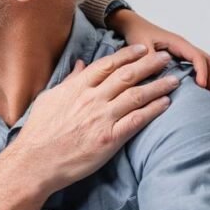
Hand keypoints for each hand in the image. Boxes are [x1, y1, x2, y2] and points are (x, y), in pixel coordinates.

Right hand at [14, 45, 178, 194]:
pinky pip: (137, 120)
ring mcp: (102, 118)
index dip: (128, 55)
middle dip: (149, 64)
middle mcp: (92, 99)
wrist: (35, 161)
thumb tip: (81, 64)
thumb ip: (69, 80)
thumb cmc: (39, 132)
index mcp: (77, 88)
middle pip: (127, 76)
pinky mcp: (110, 138)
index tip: (142, 48)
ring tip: (174, 80)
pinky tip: (165, 103)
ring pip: (137, 95)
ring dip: (158, 85)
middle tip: (165, 58)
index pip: (107, 65)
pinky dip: (153, 110)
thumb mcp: (49, 98)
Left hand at [107, 9, 209, 91]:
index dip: (201, 71)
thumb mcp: (141, 46)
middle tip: (209, 95)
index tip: (201, 86)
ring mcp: (183, 49)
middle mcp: (183, 45)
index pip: (196, 57)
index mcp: (177, 43)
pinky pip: (198, 61)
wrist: (133, 25)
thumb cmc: (137, 33)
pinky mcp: (179, 54)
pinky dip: (207, 69)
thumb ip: (150, 59)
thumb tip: (161, 73)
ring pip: (204, 61)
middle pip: (205, 60)